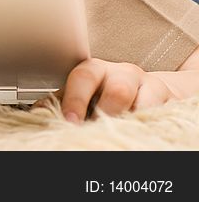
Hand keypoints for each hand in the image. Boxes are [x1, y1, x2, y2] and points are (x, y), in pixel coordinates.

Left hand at [57, 57, 175, 122]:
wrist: (145, 90)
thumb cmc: (105, 93)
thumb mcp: (82, 94)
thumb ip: (61, 102)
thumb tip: (37, 114)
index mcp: (93, 70)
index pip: (82, 77)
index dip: (75, 99)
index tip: (69, 121)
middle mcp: (119, 72)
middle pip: (115, 89)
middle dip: (105, 112)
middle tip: (95, 128)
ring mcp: (143, 83)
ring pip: (139, 100)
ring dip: (126, 118)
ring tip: (116, 131)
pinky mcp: (163, 95)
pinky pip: (157, 109)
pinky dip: (146, 120)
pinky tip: (136, 128)